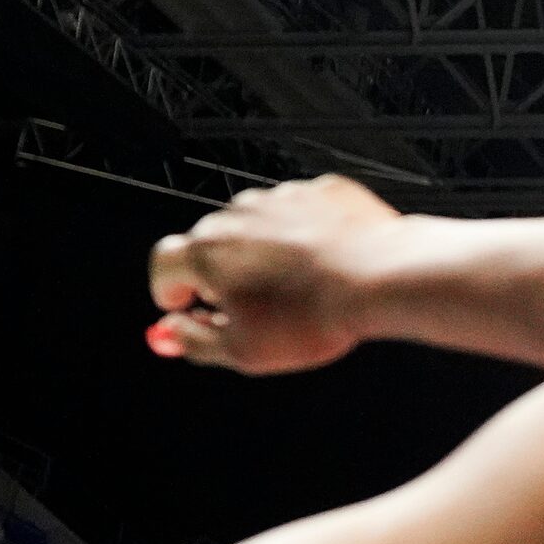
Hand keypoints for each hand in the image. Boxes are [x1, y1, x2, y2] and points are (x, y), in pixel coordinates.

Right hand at [147, 175, 401, 373]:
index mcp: (206, 251)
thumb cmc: (312, 316)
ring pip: (257, 227)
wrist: (380, 278)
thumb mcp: (243, 351)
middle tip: (246, 307)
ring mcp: (280, 197)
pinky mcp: (320, 192)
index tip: (182, 305)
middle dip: (218, 273)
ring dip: (263, 253)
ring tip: (296, 289)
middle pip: (210, 242)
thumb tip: (169, 336)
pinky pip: (302, 215)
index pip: (164, 264)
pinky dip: (305, 236)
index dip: (169, 289)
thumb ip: (195, 341)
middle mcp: (236, 214)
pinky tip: (326, 265)